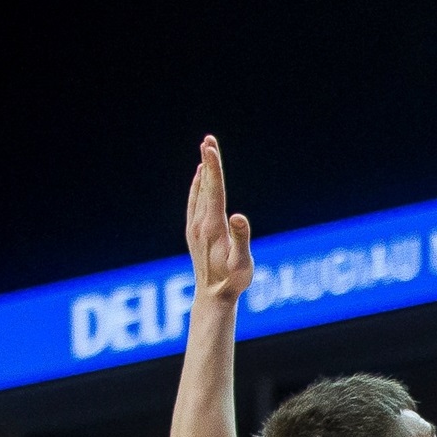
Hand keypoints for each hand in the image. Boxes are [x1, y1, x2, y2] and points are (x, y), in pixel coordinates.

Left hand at [185, 135, 253, 301]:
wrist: (212, 297)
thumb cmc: (233, 281)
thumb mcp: (242, 263)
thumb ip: (241, 238)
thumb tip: (238, 217)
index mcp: (213, 227)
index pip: (214, 190)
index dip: (213, 167)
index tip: (209, 147)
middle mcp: (200, 223)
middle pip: (205, 186)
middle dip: (208, 161)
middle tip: (208, 139)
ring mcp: (194, 227)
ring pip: (198, 192)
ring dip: (203, 171)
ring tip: (206, 151)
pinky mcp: (194, 232)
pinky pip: (194, 202)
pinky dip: (198, 186)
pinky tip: (200, 180)